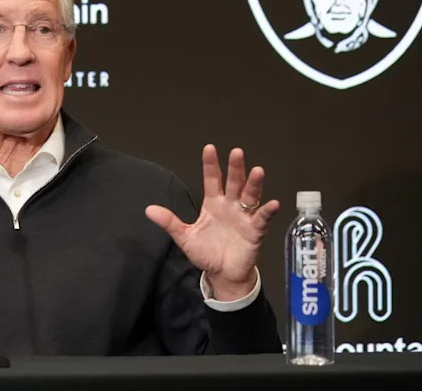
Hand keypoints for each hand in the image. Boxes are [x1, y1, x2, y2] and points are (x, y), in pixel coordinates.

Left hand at [145, 145, 278, 299]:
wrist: (222, 274)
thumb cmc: (207, 253)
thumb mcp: (185, 237)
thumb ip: (170, 222)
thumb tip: (149, 209)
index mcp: (213, 204)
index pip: (212, 179)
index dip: (211, 165)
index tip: (209, 148)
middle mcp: (230, 205)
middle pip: (233, 182)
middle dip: (235, 168)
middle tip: (236, 152)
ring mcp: (244, 217)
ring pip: (250, 196)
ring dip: (254, 184)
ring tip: (258, 171)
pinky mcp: (254, 231)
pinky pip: (262, 219)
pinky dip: (267, 211)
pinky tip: (272, 204)